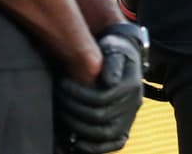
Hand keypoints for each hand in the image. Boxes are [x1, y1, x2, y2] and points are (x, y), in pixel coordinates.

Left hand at [54, 28, 143, 153]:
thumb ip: (112, 63)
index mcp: (131, 86)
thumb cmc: (115, 52)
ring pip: (104, 134)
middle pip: (99, 117)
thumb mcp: (115, 49)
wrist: (125, 59)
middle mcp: (132, 105)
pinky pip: (112, 145)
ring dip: (78, 127)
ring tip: (62, 114)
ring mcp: (129, 119)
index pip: (102, 98)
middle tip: (58, 98)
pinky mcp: (124, 129)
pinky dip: (93, 147)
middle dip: (73, 109)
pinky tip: (76, 142)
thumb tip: (109, 81)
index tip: (62, 84)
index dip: (78, 94)